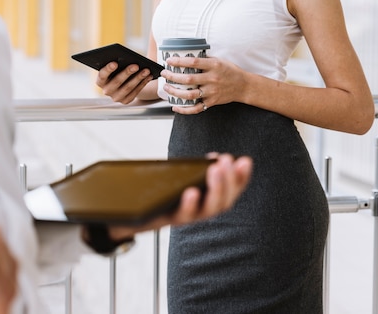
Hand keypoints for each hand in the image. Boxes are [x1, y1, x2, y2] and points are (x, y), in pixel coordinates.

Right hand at [96, 62, 153, 103]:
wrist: (124, 83)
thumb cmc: (119, 70)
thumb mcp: (116, 64)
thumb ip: (117, 58)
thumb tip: (128, 52)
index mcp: (100, 80)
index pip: (102, 75)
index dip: (108, 69)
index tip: (115, 63)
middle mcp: (106, 90)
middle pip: (117, 81)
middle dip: (127, 73)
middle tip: (136, 65)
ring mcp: (116, 97)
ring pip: (128, 87)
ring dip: (138, 78)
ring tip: (146, 70)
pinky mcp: (126, 101)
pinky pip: (135, 92)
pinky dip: (143, 83)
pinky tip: (148, 76)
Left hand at [108, 153, 251, 240]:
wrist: (132, 215)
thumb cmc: (161, 195)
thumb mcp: (181, 179)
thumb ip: (197, 170)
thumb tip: (212, 157)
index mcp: (207, 201)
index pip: (231, 191)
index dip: (242, 178)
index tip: (245, 160)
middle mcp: (201, 212)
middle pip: (224, 202)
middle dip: (230, 180)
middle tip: (227, 161)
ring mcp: (186, 217)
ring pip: (208, 210)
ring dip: (215, 189)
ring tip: (214, 170)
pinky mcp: (169, 220)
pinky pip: (182, 215)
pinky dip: (189, 204)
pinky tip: (191, 191)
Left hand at [161, 56, 245, 114]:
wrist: (243, 86)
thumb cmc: (230, 71)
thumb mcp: (219, 61)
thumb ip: (204, 60)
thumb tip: (186, 58)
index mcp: (213, 66)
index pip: (193, 62)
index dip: (179, 61)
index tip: (169, 60)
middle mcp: (212, 79)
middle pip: (188, 79)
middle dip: (173, 76)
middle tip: (165, 74)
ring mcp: (211, 92)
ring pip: (189, 94)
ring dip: (175, 92)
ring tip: (167, 88)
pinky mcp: (211, 102)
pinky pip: (196, 108)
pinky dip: (184, 109)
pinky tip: (175, 107)